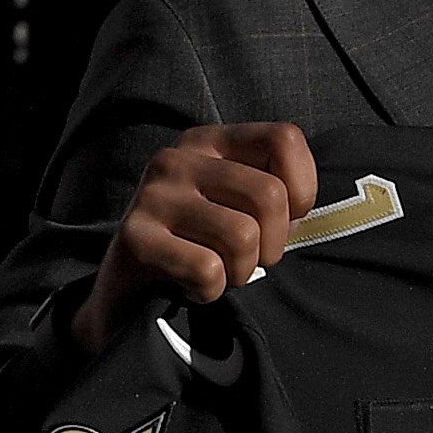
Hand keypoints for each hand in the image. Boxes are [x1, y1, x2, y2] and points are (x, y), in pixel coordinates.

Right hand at [76, 123, 317, 354]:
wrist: (128, 293)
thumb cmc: (197, 248)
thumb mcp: (237, 208)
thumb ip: (273, 196)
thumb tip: (299, 209)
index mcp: (209, 142)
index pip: (284, 139)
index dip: (303, 189)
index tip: (286, 221)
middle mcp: (178, 158)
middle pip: (270, 195)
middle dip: (274, 245)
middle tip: (251, 261)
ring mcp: (154, 195)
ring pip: (243, 237)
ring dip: (241, 272)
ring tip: (220, 272)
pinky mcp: (136, 237)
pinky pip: (207, 269)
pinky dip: (212, 290)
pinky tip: (193, 286)